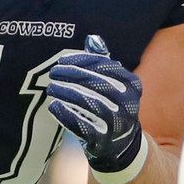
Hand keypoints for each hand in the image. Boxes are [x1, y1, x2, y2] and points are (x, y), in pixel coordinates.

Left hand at [47, 35, 146, 182]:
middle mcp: (129, 103)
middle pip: (98, 83)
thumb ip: (102, 61)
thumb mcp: (112, 83)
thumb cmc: (112, 105)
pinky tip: (53, 106)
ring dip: (68, 94)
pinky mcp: (105, 141)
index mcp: (132, 84)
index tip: (62, 60)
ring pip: (91, 104)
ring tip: (51, 88)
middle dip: (72, 76)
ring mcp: (119, 124)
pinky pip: (84, 126)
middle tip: (53, 73)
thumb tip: (92, 39)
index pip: (106, 66)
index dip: (82, 61)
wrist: (121, 145)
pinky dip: (67, 115)